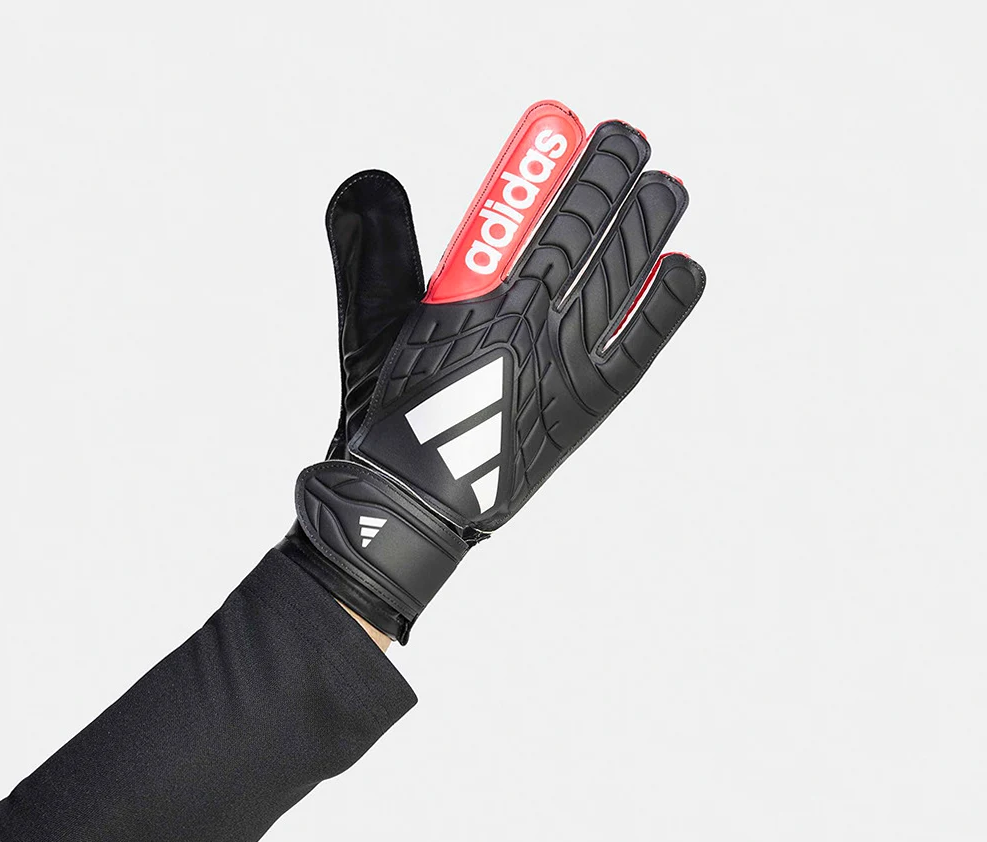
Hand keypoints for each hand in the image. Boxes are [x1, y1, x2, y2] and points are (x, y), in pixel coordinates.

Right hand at [288, 101, 705, 642]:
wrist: (412, 504)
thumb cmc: (390, 420)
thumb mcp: (364, 323)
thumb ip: (370, 246)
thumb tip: (372, 178)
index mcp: (476, 298)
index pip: (523, 216)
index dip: (550, 170)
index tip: (571, 128)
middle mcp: (528, 322)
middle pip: (579, 235)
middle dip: (608, 179)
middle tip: (633, 140)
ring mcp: (565, 362)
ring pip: (617, 278)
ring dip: (647, 227)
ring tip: (669, 187)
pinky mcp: (587, 403)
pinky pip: (637, 345)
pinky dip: (662, 306)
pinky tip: (686, 268)